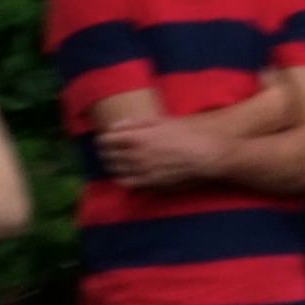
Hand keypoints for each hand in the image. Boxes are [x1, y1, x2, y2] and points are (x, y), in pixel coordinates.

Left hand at [97, 117, 218, 184]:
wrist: (202, 154)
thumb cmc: (183, 133)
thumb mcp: (158, 121)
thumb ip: (134, 123)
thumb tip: (114, 126)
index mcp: (135, 137)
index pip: (106, 140)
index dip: (102, 139)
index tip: (103, 139)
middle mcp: (135, 155)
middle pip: (108, 156)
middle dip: (105, 152)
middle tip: (106, 150)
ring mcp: (142, 170)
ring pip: (115, 170)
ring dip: (111, 165)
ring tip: (113, 162)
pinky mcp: (150, 183)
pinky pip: (127, 183)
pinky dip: (121, 178)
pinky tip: (123, 175)